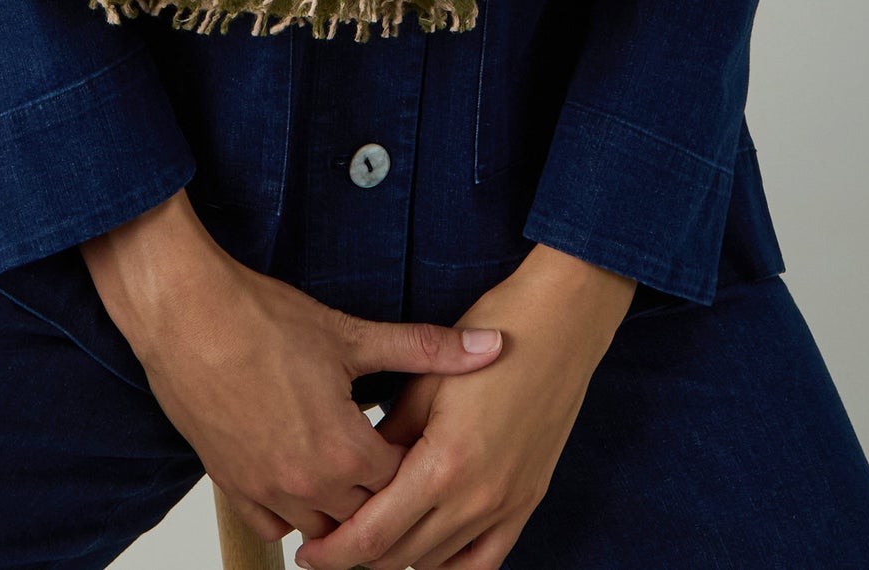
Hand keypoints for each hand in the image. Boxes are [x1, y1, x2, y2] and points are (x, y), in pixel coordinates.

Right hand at [81, 189, 505, 545]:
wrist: (186, 315)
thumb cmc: (264, 320)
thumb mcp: (350, 333)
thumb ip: (425, 348)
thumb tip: (490, 348)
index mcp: (344, 450)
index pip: (401, 486)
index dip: (413, 465)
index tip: (418, 443)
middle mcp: (306, 484)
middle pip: (365, 519)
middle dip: (381, 495)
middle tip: (389, 462)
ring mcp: (265, 490)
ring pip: (319, 532)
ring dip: (338, 511)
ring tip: (350, 475)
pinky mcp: (231, 484)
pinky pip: (272, 527)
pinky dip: (292, 513)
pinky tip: (302, 480)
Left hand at [294, 242, 635, 569]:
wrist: (560, 323)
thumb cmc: (491, 335)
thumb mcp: (424, 381)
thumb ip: (388, 438)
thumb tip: (356, 473)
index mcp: (444, 465)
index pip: (375, 533)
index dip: (336, 550)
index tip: (308, 553)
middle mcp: (476, 497)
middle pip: (401, 556)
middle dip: (358, 556)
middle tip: (330, 546)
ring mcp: (506, 505)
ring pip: (436, 562)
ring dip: (399, 558)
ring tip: (370, 541)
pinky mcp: (526, 502)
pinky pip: (483, 561)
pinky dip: (449, 565)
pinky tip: (426, 555)